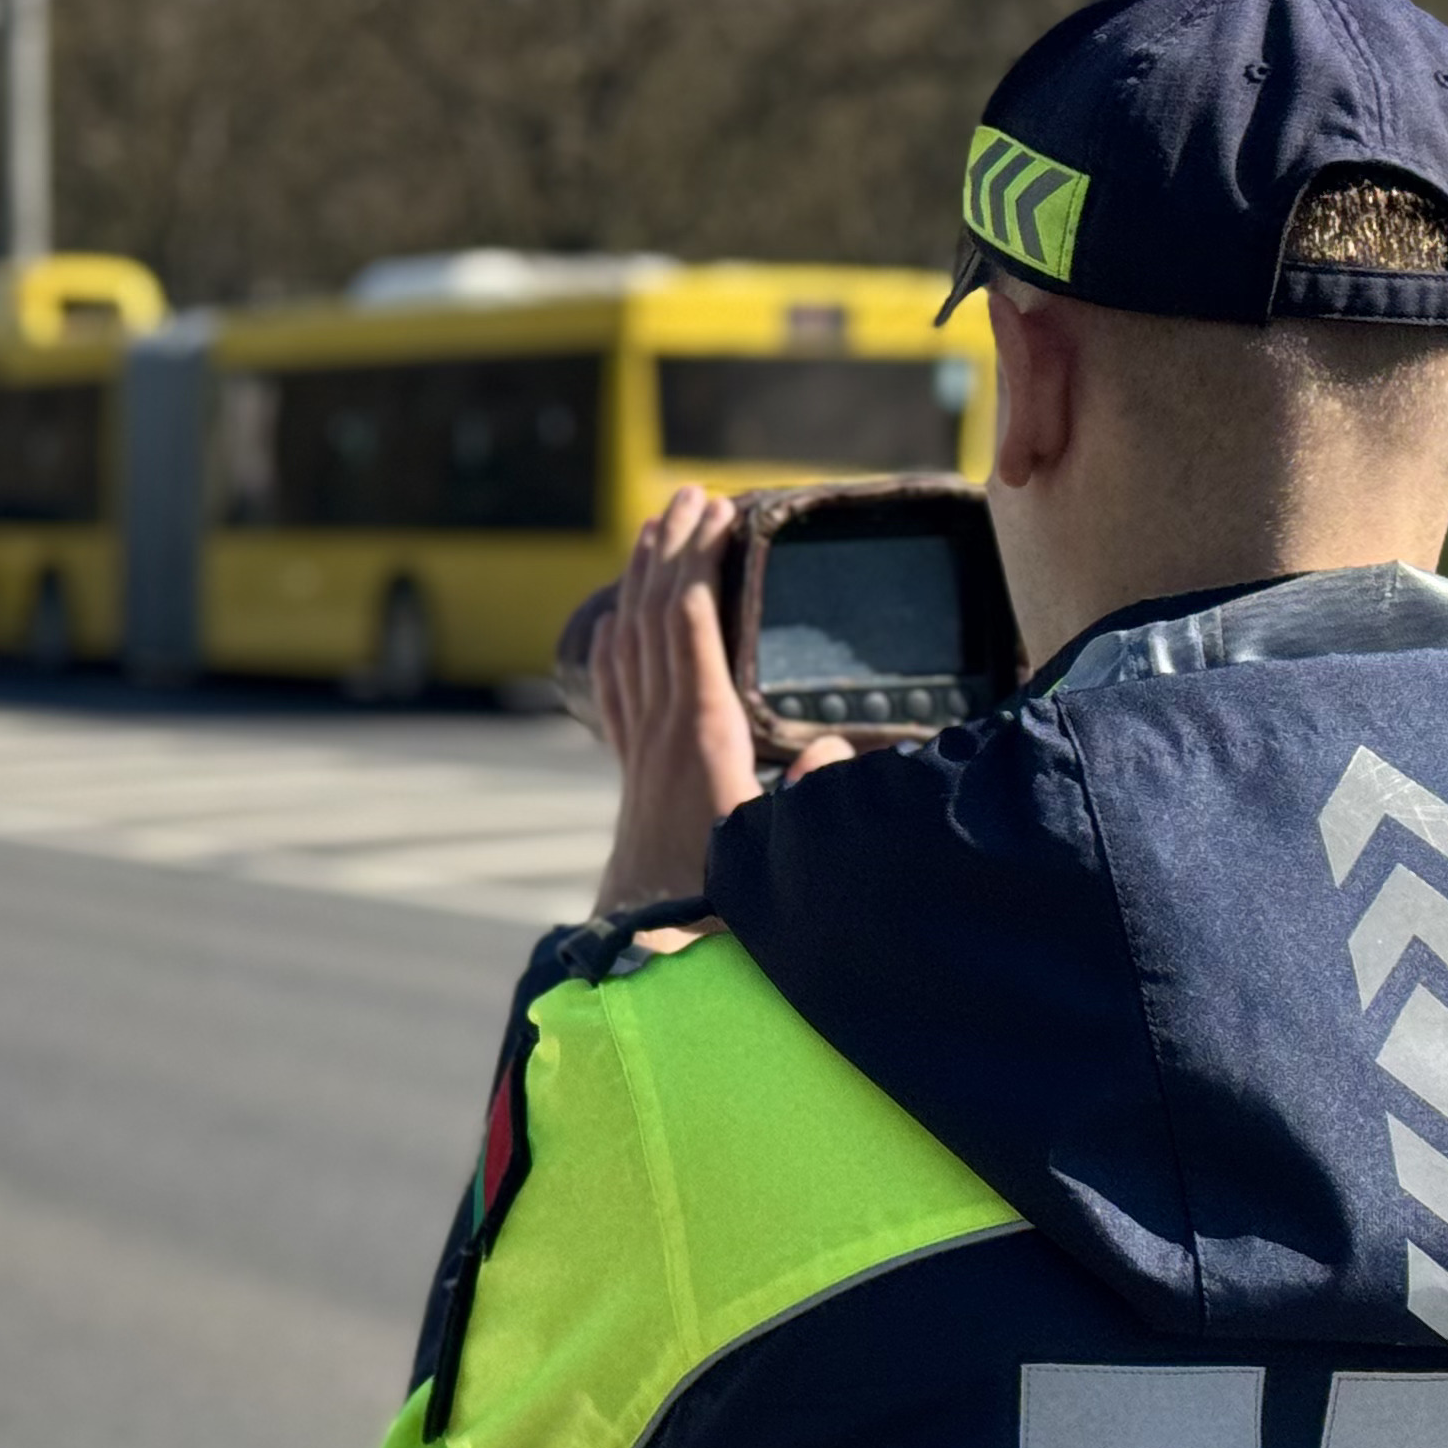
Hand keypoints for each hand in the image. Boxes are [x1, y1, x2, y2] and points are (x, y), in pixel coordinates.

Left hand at [592, 489, 828, 912]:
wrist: (644, 953)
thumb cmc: (720, 907)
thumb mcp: (776, 852)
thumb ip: (812, 800)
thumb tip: (831, 748)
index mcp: (702, 738)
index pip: (693, 628)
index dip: (702, 564)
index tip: (720, 514)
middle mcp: (660, 732)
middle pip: (658, 617)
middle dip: (673, 549)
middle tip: (692, 495)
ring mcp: (639, 748)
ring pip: (632, 641)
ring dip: (644, 580)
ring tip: (656, 526)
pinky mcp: (630, 770)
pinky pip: (616, 686)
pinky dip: (619, 638)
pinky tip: (618, 618)